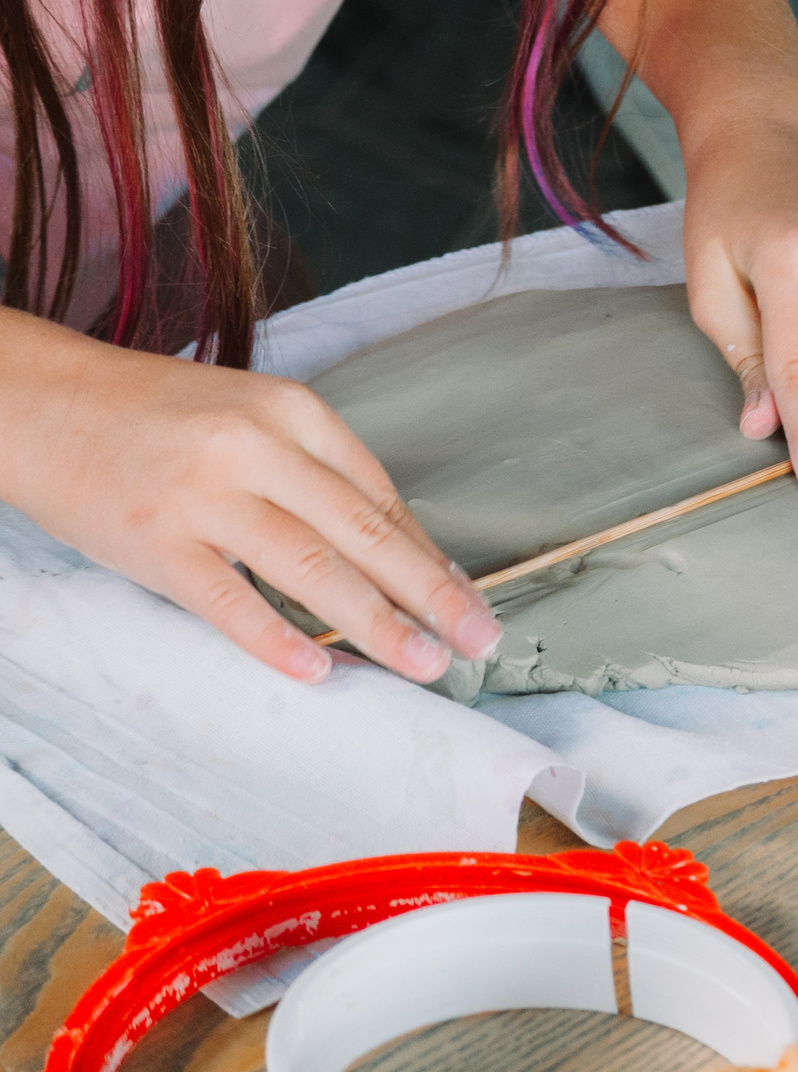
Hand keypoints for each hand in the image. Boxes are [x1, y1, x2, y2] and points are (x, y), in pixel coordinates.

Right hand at [0, 310, 499, 682]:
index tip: (468, 599)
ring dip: (378, 623)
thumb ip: (316, 476)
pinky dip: (275, 637)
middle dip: (431, 592)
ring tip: (425, 662)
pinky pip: (226, 600)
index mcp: (294, 413)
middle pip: (365, 531)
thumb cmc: (157, 419)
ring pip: (313, 567)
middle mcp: (258, 448)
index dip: (430, 556)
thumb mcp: (250, 420)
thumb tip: (396, 550)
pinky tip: (318, 669)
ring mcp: (205, 495)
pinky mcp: (155, 541)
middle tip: (479, 639)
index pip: (381, 496)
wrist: (41, 402)